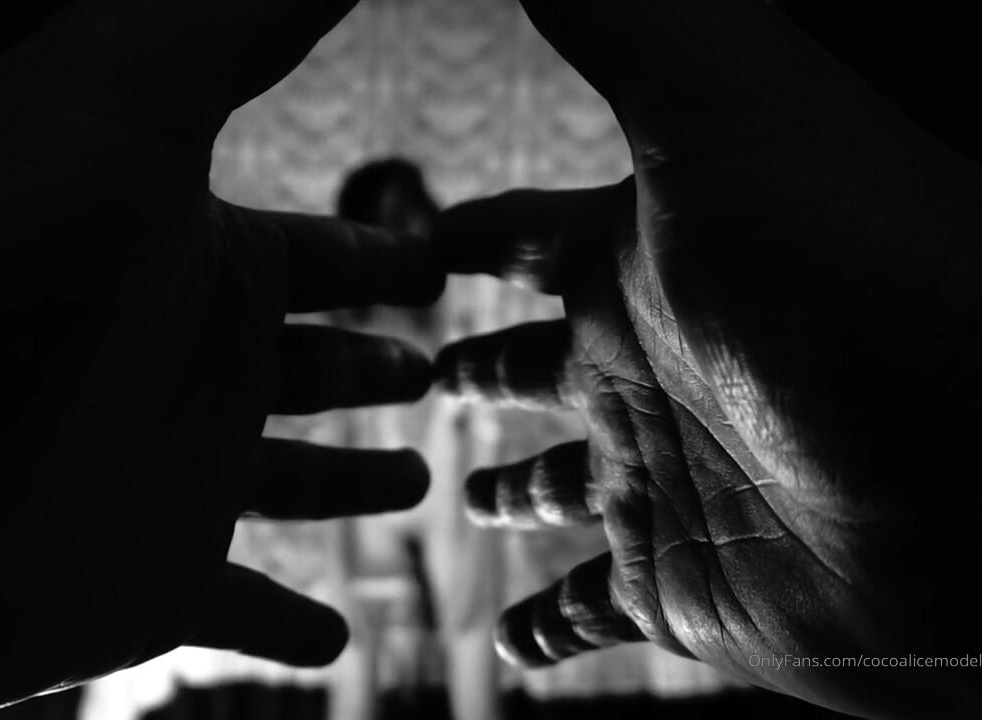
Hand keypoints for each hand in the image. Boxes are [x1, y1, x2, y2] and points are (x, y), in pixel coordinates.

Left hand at [0, 1, 442, 716]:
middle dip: (375, 371)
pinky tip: (329, 649)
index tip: (437, 268)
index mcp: (201, 263)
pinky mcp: (141, 591)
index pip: (323, 259)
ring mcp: (166, 485)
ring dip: (348, 488)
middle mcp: (188, 371)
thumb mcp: (121, 100)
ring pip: (286, 488)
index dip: (384, 262)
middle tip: (435, 377)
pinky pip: (232, 615)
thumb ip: (244, 18)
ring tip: (413, 484)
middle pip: (310, 370)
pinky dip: (279, 633)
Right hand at [434, 1, 981, 716]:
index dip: (469, 235)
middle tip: (421, 380)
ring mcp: (660, 484)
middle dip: (475, 371)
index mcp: (635, 264)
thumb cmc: (853, 278)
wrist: (979, 472)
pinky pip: (592, 614)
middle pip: (533, 368)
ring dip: (509, 499)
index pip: (525, 237)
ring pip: (558, 491)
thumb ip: (619, 22)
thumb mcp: (720, 116)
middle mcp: (645, 370)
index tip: (419, 242)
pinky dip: (550, 633)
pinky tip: (512, 650)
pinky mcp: (680, 590)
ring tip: (461, 502)